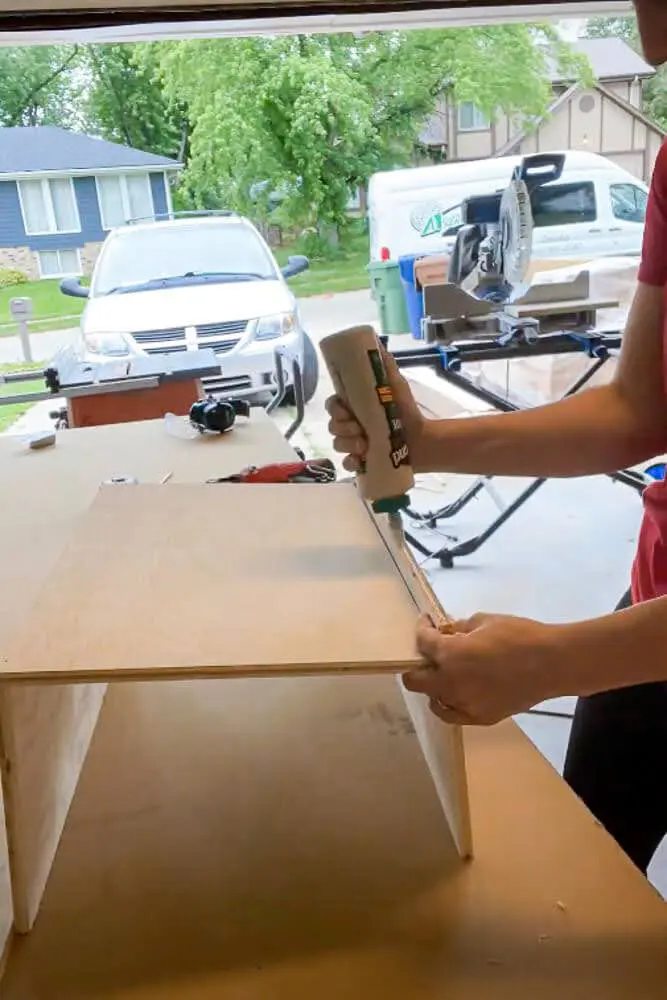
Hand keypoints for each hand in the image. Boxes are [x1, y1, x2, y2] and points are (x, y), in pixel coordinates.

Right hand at [325, 350, 426, 472]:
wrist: (422, 438)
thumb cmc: (406, 411)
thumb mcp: (396, 385)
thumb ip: (385, 366)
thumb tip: (376, 342)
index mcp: (354, 407)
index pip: (333, 406)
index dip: (334, 409)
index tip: (345, 411)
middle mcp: (351, 426)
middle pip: (332, 426)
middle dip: (342, 428)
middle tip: (359, 429)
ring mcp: (354, 445)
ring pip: (337, 444)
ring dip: (348, 444)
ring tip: (365, 445)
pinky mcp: (362, 463)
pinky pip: (346, 464)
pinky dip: (351, 462)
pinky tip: (360, 460)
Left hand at [403, 612, 561, 725]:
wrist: (552, 663)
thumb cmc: (520, 635)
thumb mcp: (485, 621)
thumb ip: (460, 628)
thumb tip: (447, 632)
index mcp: (450, 655)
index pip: (423, 642)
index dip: (422, 630)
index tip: (426, 624)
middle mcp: (450, 683)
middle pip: (414, 680)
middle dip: (416, 664)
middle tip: (428, 654)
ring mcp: (464, 704)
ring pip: (433, 698)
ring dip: (434, 683)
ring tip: (447, 672)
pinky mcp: (480, 718)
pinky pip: (452, 714)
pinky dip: (448, 703)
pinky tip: (455, 692)